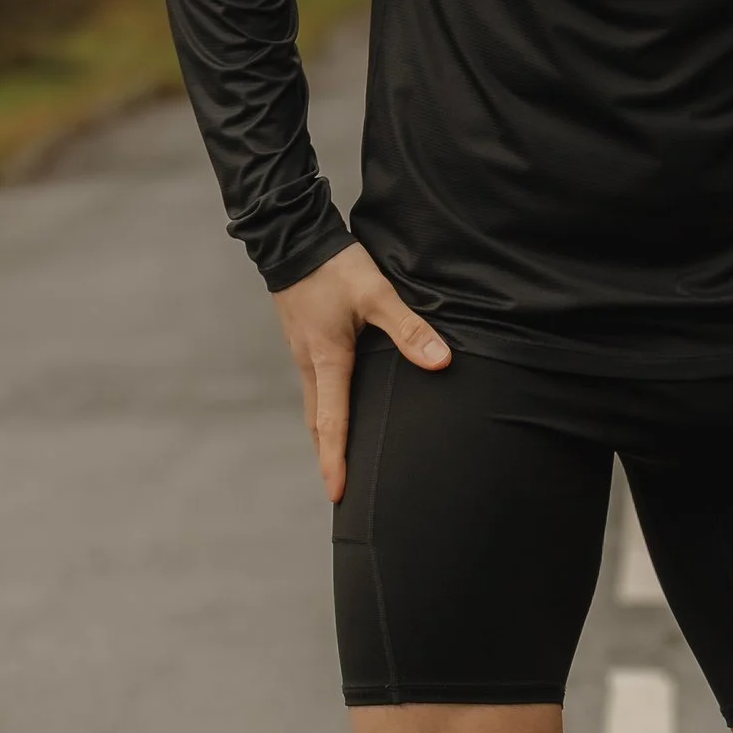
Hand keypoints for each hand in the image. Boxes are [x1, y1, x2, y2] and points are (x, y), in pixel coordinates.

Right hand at [272, 242, 448, 499]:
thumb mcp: (377, 294)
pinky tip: (339, 409)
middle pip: (318, 423)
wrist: (291, 238)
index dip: (335, 460)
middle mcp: (310, 363)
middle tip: (339, 491)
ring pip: (315, 405)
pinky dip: (325, 409)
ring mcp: (303, 353)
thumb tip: (441, 362)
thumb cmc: (333, 266)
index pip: (332, 422)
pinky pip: (315, 386)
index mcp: (328, 360)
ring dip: (326, 434)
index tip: (337, 493)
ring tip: (339, 459)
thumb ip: (409, 329)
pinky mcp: (304, 341)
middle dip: (329, 457)